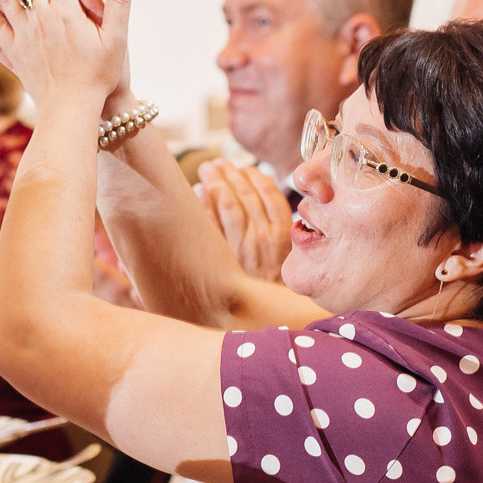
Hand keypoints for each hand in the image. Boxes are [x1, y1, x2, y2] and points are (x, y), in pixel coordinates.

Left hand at [195, 159, 293, 282]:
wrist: (260, 319)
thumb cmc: (272, 289)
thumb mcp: (284, 259)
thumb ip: (278, 230)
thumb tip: (263, 200)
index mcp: (281, 235)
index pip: (269, 195)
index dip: (255, 177)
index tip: (245, 168)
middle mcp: (262, 237)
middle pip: (245, 194)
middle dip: (230, 174)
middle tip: (217, 163)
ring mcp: (241, 246)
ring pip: (228, 203)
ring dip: (217, 181)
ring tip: (207, 170)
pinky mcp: (222, 256)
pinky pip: (211, 223)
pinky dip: (204, 204)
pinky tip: (198, 190)